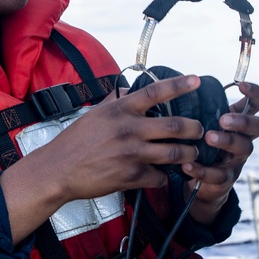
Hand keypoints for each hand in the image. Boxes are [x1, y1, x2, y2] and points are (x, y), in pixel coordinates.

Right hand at [0, 74, 206, 240]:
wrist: (58, 170)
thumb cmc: (74, 142)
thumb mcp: (94, 114)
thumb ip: (113, 101)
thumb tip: (125, 90)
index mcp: (121, 110)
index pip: (156, 91)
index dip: (179, 84)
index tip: (196, 80)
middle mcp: (129, 129)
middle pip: (176, 125)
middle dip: (195, 129)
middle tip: (200, 130)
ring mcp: (132, 153)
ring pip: (175, 153)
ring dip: (188, 154)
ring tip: (191, 154)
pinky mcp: (131, 176)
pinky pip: (159, 177)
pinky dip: (163, 177)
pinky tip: (162, 175)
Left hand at [180, 81, 258, 225]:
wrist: (203, 181)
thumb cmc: (203, 144)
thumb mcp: (204, 124)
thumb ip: (200, 108)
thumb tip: (181, 83)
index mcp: (240, 122)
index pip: (258, 104)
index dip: (255, 93)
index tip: (241, 85)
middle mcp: (244, 139)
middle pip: (258, 126)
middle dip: (243, 121)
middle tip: (223, 120)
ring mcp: (237, 159)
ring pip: (244, 148)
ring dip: (227, 141)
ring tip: (209, 137)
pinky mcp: (225, 179)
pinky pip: (218, 175)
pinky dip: (202, 170)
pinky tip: (188, 165)